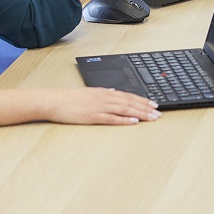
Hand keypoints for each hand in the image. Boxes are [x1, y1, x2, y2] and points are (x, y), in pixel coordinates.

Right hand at [44, 87, 160, 124]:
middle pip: (130, 102)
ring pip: (125, 109)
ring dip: (140, 113)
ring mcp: (100, 107)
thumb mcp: (90, 92)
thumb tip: (114, 92)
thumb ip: (103, 93)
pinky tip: (134, 122)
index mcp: (104, 92)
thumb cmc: (70, 99)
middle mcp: (105, 97)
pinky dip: (124, 120)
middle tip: (158, 112)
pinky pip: (112, 118)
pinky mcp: (93, 116)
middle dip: (146, 107)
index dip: (142, 100)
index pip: (128, 95)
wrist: (55, 101)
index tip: (154, 104)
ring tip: (152, 117)